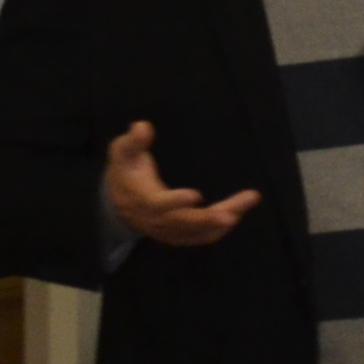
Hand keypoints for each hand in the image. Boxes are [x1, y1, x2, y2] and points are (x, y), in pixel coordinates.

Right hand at [104, 120, 259, 246]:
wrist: (118, 202)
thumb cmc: (125, 171)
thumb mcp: (123, 153)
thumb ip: (133, 141)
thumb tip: (142, 126)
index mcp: (142, 201)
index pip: (158, 205)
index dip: (175, 202)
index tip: (196, 195)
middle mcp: (156, 220)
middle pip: (183, 223)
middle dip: (207, 220)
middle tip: (231, 214)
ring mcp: (168, 230)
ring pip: (197, 231)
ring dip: (221, 222)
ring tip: (245, 204)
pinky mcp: (178, 235)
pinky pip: (200, 237)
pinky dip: (219, 229)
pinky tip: (238, 214)